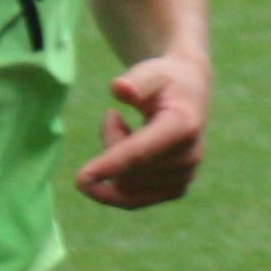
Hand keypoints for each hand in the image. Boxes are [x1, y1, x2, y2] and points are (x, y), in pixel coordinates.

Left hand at [78, 51, 207, 207]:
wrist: (190, 94)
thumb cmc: (164, 80)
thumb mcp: (150, 72)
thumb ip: (135, 80)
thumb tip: (120, 88)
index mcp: (184, 126)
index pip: (141, 152)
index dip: (110, 165)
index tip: (80, 179)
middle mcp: (189, 156)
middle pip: (127, 168)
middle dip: (110, 142)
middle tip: (113, 116)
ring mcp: (185, 177)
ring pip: (126, 185)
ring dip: (114, 160)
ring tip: (127, 129)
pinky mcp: (176, 190)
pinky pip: (131, 198)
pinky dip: (119, 177)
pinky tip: (128, 151)